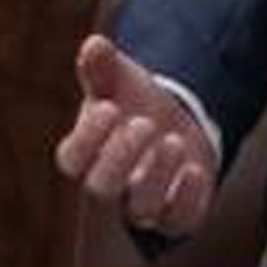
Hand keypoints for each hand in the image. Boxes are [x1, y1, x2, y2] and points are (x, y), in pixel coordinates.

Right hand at [54, 33, 218, 233]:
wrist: (176, 122)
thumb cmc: (135, 103)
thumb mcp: (119, 80)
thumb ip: (103, 67)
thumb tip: (94, 45)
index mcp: (90, 153)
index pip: (71, 160)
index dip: (86, 138)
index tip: (109, 107)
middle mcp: (113, 184)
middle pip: (101, 189)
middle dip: (120, 157)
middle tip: (144, 122)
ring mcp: (143, 202)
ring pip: (140, 210)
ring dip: (157, 177)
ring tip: (172, 141)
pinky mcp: (176, 212)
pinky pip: (178, 221)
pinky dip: (187, 200)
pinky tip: (194, 171)